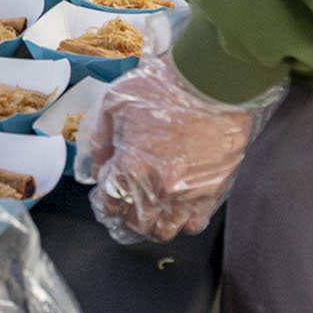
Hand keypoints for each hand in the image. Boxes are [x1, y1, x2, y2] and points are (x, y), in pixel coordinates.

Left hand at [89, 55, 277, 243]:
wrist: (213, 81)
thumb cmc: (163, 87)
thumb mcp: (115, 103)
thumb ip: (101, 140)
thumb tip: (98, 167)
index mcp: (131, 166)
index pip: (110, 204)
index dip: (105, 200)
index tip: (107, 192)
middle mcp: (159, 188)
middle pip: (136, 224)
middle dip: (126, 216)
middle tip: (126, 203)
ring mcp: (189, 193)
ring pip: (165, 231)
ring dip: (153, 224)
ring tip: (150, 211)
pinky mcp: (214, 190)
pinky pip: (195, 223)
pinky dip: (183, 222)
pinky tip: (177, 209)